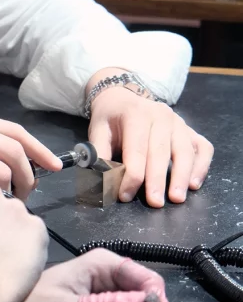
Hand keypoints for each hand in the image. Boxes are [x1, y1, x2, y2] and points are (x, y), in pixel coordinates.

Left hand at [86, 70, 212, 206]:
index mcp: (136, 114)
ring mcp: (179, 122)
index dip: (131, 175)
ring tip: (177, 198)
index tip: (125, 195)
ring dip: (182, 176)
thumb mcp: (98, 131)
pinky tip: (194, 184)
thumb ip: (99, 154)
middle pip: (161, 151)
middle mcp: (161, 115)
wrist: (123, 98)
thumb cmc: (110, 119)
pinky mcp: (190, 130)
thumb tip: (102, 180)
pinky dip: (202, 166)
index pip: (136, 149)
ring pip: (185, 151)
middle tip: (155, 203)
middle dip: (158, 180)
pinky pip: (203, 148)